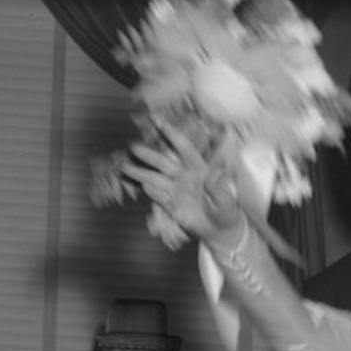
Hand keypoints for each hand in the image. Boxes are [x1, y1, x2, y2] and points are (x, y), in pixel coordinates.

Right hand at [125, 122, 246, 250]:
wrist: (219, 229)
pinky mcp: (170, 205)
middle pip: (162, 162)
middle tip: (132, 147)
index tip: (158, 121)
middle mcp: (183, 175)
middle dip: (148, 155)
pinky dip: (150, 192)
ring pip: (155, 178)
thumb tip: (215, 173)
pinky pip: (158, 196)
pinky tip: (141, 187)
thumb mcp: (226, 199)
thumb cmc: (225, 209)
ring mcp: (175, 190)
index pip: (183, 147)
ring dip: (140, 173)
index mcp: (198, 167)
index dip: (171, 133)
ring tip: (124, 167)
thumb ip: (218, 186)